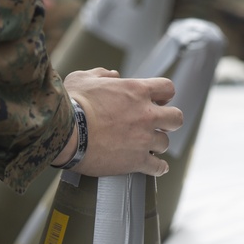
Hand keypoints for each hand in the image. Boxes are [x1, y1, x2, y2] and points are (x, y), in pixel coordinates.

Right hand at [59, 69, 182, 176]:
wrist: (66, 133)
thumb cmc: (71, 104)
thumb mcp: (83, 79)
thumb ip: (102, 75)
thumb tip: (113, 75)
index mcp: (136, 91)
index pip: (167, 88)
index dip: (164, 95)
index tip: (159, 101)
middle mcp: (146, 115)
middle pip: (176, 118)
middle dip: (169, 121)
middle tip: (158, 125)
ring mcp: (143, 139)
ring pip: (164, 143)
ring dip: (157, 144)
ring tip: (147, 146)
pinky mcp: (137, 161)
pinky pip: (158, 167)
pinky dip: (159, 168)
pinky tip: (158, 168)